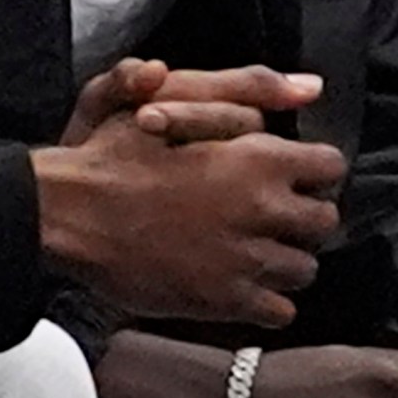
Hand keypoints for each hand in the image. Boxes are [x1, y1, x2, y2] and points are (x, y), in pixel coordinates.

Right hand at [34, 60, 346, 327]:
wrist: (67, 213)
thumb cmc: (114, 156)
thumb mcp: (174, 103)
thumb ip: (246, 91)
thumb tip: (311, 87)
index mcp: (257, 159)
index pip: (330, 167)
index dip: (312, 170)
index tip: (290, 176)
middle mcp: (262, 210)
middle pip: (325, 222)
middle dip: (303, 217)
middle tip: (270, 216)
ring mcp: (246, 260)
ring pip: (306, 269)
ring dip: (285, 259)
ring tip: (253, 250)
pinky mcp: (224, 300)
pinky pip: (280, 311)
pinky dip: (267, 301)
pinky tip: (241, 284)